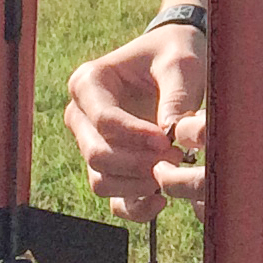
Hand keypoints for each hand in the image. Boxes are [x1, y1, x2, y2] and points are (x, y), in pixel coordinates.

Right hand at [65, 31, 208, 221]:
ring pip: (101, 181)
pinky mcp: (108, 168)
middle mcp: (81, 116)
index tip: (166, 140)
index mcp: (88, 82)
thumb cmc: (174, 54)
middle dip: (137, 163)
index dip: (134, 135)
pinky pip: (113, 200)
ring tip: (172, 170)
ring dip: (137, 184)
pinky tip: (162, 199)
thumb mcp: (181, 64)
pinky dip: (135, 207)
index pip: (103, 119)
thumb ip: (176, 95)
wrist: (175, 62)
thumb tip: (171, 134)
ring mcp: (91, 144)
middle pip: (97, 154)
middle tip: (177, 156)